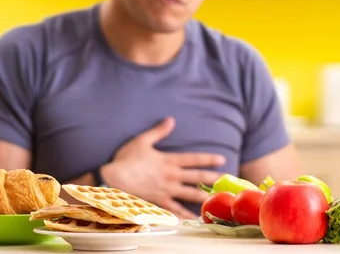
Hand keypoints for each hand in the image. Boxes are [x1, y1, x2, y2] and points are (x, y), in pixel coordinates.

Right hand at [100, 117, 225, 218]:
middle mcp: (171, 176)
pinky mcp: (159, 202)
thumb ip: (158, 131)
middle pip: (196, 177)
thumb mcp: (142, 141)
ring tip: (216, 199)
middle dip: (212, 178)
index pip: (193, 159)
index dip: (208, 159)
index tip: (222, 159)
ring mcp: (166, 190)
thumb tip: (171, 119)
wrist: (113, 179)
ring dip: (204, 197)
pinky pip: (175, 210)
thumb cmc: (126, 159)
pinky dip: (185, 215)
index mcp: (168, 161)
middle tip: (225, 180)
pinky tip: (194, 219)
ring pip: (189, 194)